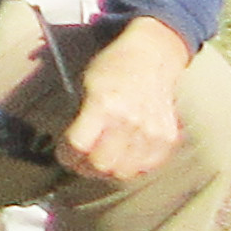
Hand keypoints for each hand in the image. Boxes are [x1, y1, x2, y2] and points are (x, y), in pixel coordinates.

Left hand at [58, 19, 193, 185]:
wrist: (150, 58)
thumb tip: (72, 147)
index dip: (66, 154)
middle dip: (84, 167)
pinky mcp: (167, 138)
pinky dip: (132, 168)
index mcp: (104, 105)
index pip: (79, 145)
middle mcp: (129, 121)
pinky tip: (122, 158)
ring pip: (124, 172)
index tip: (64, 154)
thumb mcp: (86, 84)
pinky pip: (146, 167)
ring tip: (99, 162)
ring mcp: (151, 131)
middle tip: (79, 163)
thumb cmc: (114, 68)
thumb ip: (80, 116)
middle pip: (101, 164)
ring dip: (107, 171)